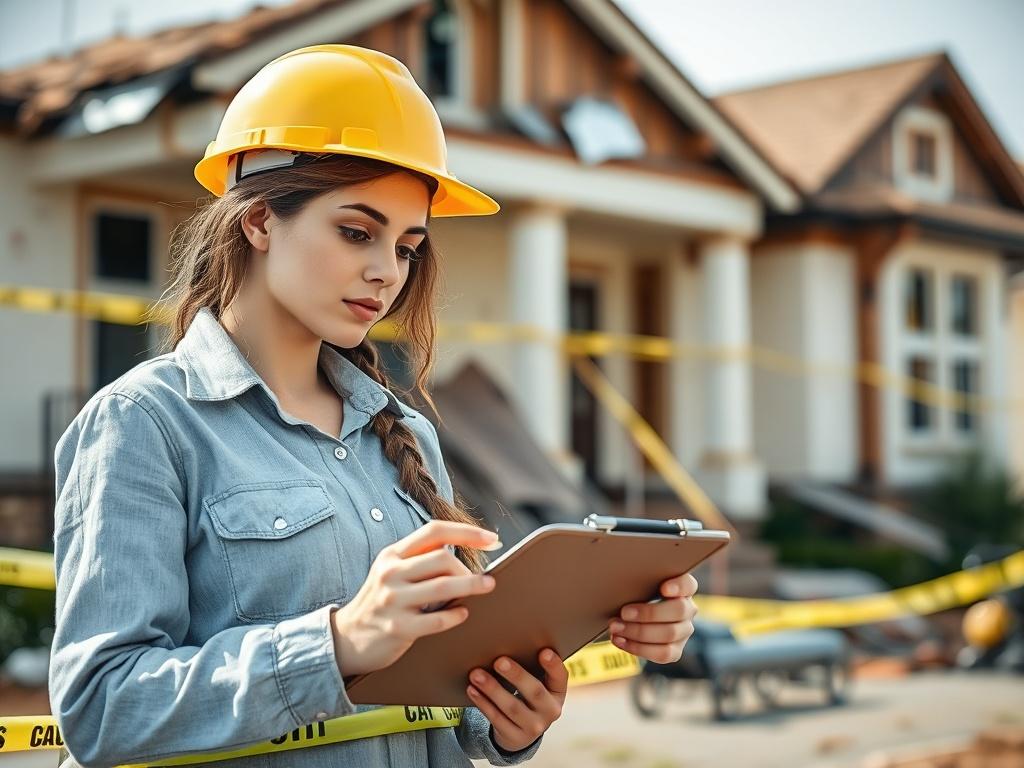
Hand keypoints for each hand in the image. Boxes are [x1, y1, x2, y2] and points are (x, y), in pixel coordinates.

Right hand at [331, 521, 500, 677]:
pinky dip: (456, 615)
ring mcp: (392, 600)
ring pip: (443, 587)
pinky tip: (463, 613)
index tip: (492, 539)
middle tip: (484, 579)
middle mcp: (390, 573)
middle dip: (469, 568)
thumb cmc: (382, 601)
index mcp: (392, 554)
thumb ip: (421, 558)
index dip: (466, 532)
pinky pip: (437, 619)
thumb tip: (466, 546)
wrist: (347, 638)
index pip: (434, 531)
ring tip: (487, 586)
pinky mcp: (397, 628)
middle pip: (442, 558)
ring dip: (471, 586)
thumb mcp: (393, 571)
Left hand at [467, 648, 567, 752]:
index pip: (560, 677)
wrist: (522, 730)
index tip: (544, 651)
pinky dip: (483, 703)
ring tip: (476, 674)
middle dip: (516, 675)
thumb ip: (531, 667)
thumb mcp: (538, 684)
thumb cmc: (528, 695)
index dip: (553, 665)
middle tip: (499, 661)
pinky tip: (473, 690)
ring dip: (492, 689)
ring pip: (512, 707)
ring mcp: (534, 727)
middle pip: (534, 692)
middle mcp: (550, 711)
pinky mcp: (515, 737)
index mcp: (557, 692)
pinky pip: (496, 718)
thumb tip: (508, 643)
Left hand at [608, 573, 697, 662]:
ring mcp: (684, 631)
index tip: (663, 588)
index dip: (678, 586)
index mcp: (682, 588)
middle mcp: (688, 610)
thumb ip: (638, 579)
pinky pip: (662, 654)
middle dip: (648, 613)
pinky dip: (638, 648)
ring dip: (638, 632)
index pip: (688, 584)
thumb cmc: (636, 594)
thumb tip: (618, 573)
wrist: (634, 618)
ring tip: (615, 627)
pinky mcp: (675, 651)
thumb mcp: (639, 584)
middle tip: (624, 612)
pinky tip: (620, 640)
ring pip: (669, 634)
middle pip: (679, 611)